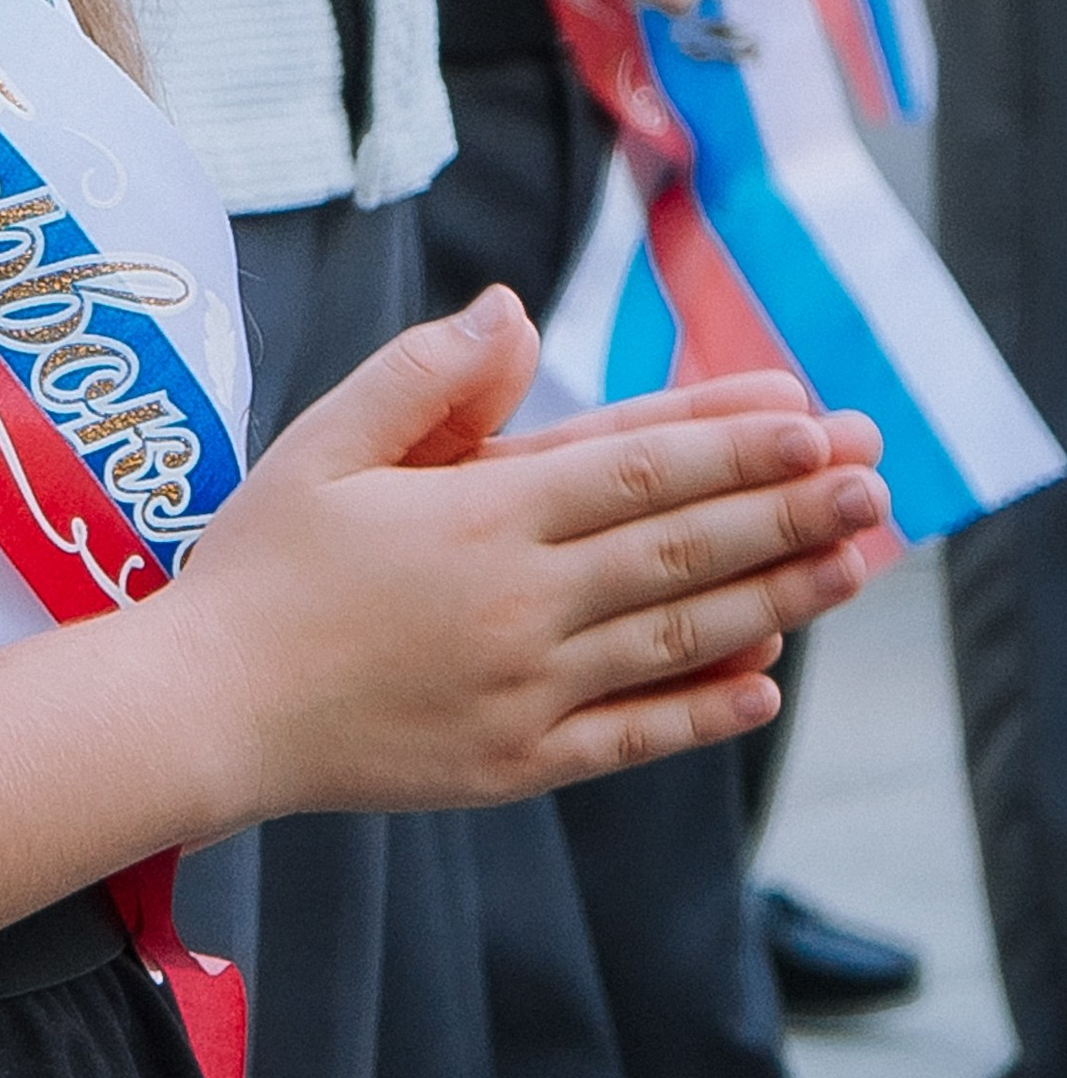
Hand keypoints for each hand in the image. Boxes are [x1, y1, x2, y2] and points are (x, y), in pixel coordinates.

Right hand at [179, 298, 882, 820]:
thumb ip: (423, 379)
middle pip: (681, 547)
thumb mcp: (321, 446)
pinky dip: (707, 709)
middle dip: (786, 506)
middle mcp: (516, 604)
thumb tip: (514, 313)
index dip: (729, 440)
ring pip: (679, 637)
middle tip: (873, 476)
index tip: (811, 415)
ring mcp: (524, 690)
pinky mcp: (515, 763)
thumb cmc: (257, 568)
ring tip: (855, 560)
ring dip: (780, 596)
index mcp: (474, 517)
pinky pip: (634, 734)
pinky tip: (767, 681)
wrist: (203, 712)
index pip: (633, 468)